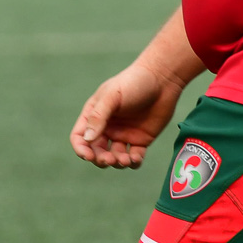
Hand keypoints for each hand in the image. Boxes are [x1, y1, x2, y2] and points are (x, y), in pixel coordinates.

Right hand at [70, 62, 184, 168]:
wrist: (163, 79)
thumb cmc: (134, 82)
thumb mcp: (112, 96)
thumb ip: (98, 116)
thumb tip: (87, 139)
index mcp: (95, 115)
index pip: (80, 137)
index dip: (81, 149)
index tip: (88, 156)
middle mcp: (107, 127)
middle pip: (96, 151)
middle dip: (100, 159)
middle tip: (110, 159)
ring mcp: (124, 134)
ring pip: (114, 157)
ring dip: (117, 162)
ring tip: (125, 159)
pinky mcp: (141, 140)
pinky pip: (133, 157)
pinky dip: (133, 162)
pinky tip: (135, 159)